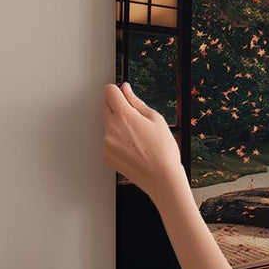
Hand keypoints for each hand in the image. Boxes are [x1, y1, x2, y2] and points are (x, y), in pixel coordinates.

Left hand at [102, 82, 186, 199]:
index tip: (123, 95)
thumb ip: (136, 102)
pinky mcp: (106, 155)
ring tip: (137, 137)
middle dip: (116, 105)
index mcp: (124, 116)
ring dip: (117, 124)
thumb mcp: (155, 119)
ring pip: (107, 124)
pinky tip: (133, 148)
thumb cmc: (163, 151)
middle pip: (104, 105)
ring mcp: (106, 143)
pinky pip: (108, 140)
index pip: (109, 91)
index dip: (118, 90)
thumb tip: (125, 89)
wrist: (162, 178)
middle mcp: (111, 128)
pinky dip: (116, 140)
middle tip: (133, 117)